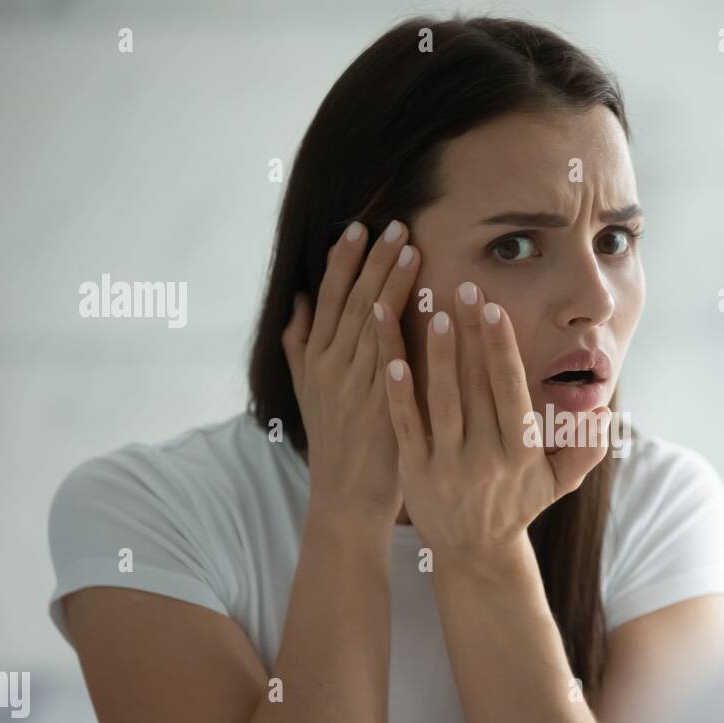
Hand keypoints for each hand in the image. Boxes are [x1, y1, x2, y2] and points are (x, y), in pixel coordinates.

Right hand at [282, 220, 419, 527]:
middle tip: (397, 225)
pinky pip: (395, 360)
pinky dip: (407, 331)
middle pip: (352, 301)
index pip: (327, 297)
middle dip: (374, 261)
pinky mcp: (381, 406)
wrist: (344, 496)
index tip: (359, 227)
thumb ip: (299, 343)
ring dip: (393, 285)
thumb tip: (296, 299)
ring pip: (373, 324)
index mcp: (314, 358)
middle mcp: (331, 366)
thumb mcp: (305, 390)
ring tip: (413, 249)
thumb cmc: (334, 442)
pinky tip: (427, 306)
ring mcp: (356, 386)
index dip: (343, 261)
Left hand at [383, 281, 610, 561]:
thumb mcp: (560, 483)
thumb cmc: (518, 506)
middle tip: (462, 286)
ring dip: (436, 352)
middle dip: (468, 333)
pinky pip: (407, 424)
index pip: (510, 390)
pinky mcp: (416, 470)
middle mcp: (485, 457)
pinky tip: (392, 357)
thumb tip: (603, 411)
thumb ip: (586, 448)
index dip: (501, 348)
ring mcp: (447, 464)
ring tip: (431, 307)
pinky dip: (399, 391)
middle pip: (475, 384)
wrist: (474, 553)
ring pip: (441, 398)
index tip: (494, 308)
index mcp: (520, 452)